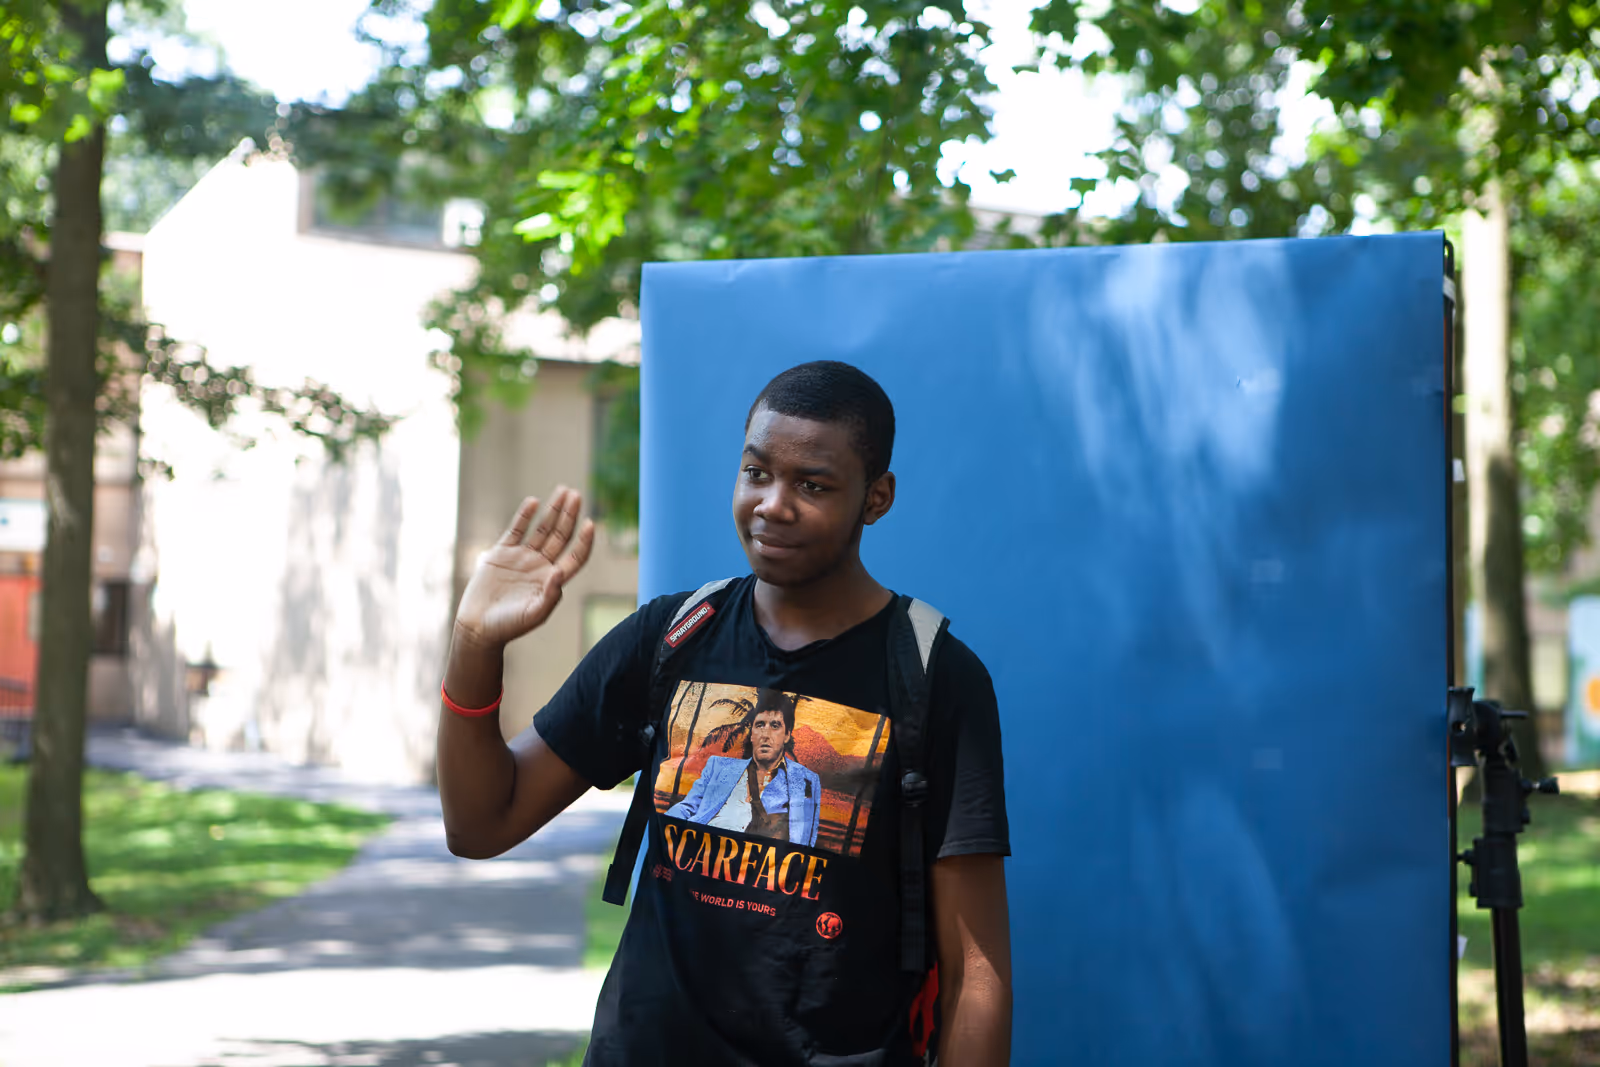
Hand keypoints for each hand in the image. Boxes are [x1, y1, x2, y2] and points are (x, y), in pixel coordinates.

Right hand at [453, 487, 595, 649]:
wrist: (478, 627)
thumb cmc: (508, 626)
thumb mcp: (533, 615)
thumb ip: (549, 596)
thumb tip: (559, 573)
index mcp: (552, 580)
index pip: (574, 556)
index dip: (584, 541)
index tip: (591, 523)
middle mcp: (540, 566)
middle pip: (560, 536)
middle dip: (569, 515)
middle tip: (577, 494)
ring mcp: (521, 558)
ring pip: (541, 529)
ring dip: (552, 510)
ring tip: (563, 490)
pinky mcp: (501, 554)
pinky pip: (515, 530)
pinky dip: (524, 516)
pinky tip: (533, 502)